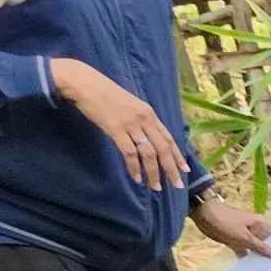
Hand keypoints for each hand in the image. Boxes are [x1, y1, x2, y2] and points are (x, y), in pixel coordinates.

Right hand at [51, 56, 186, 189]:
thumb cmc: (105, 94)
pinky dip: (134, 167)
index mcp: (149, 113)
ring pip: (149, 153)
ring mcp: (130, 125)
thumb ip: (141, 120)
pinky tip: (136, 177)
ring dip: (153, 172)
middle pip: (163, 148)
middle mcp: (144, 119)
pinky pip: (130, 153)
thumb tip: (148, 137)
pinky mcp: (116, 129)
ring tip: (156, 186)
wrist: (85, 83)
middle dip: (171, 168)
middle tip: (177, 185)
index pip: (168, 138)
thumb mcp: (130, 105)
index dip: (177, 155)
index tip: (185, 169)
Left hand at [189, 187, 270, 255]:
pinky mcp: (237, 241)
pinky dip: (248, 258)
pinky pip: (246, 251)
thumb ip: (261, 247)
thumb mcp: (245, 237)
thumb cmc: (226, 222)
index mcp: (262, 225)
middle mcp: (256, 230)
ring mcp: (246, 236)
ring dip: (260, 259)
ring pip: (257, 249)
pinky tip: (254, 270)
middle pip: (268, 244)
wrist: (203, 215)